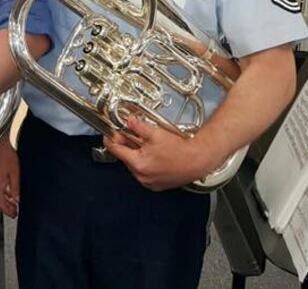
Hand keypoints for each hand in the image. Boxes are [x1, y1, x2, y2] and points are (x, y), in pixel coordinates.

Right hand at [0, 135, 19, 216]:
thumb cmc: (5, 154)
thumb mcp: (15, 173)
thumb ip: (15, 188)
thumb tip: (16, 199)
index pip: (1, 204)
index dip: (8, 211)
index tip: (14, 215)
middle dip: (6, 207)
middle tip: (14, 211)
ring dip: (4, 200)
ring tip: (13, 202)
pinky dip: (1, 192)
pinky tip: (8, 191)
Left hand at [103, 115, 219, 190]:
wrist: (198, 160)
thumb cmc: (181, 150)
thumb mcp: (156, 133)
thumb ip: (138, 127)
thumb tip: (128, 121)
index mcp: (138, 164)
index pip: (116, 150)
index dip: (111, 138)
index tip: (110, 133)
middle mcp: (141, 176)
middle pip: (125, 157)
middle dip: (126, 145)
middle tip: (130, 133)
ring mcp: (149, 182)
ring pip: (134, 165)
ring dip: (136, 154)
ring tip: (146, 143)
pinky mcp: (156, 185)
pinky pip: (144, 173)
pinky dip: (145, 163)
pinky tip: (153, 154)